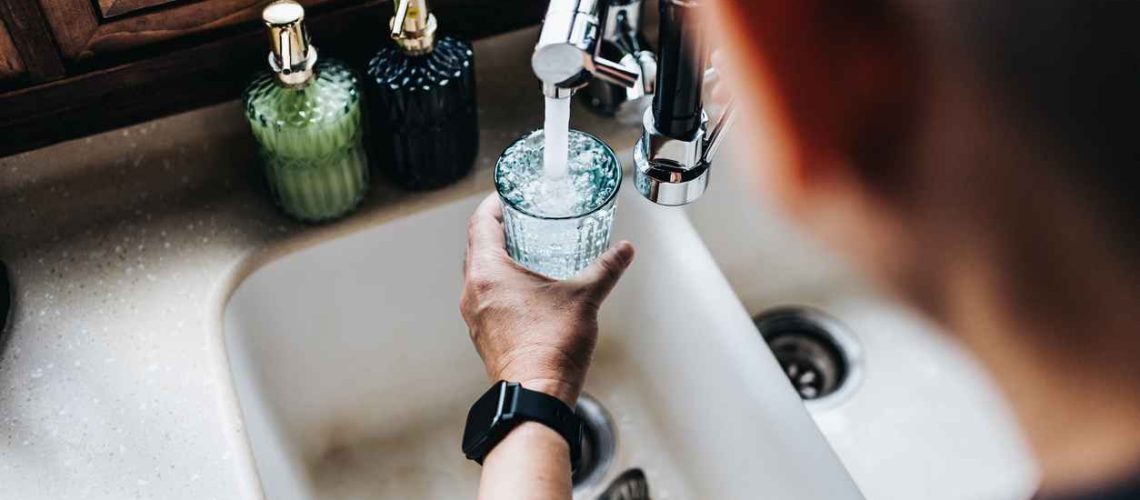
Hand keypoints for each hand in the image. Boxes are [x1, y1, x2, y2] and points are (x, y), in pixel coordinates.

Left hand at [460, 194, 635, 404]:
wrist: (536, 396)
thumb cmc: (551, 347)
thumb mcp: (584, 297)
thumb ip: (605, 269)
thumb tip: (624, 251)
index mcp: (488, 273)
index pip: (480, 223)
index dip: (494, 204)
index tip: (508, 194)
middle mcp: (473, 291)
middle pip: (476, 246)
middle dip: (497, 229)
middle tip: (520, 217)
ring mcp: (475, 315)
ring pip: (479, 273)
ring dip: (497, 257)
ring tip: (524, 249)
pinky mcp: (483, 333)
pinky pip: (485, 297)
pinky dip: (499, 283)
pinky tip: (525, 287)